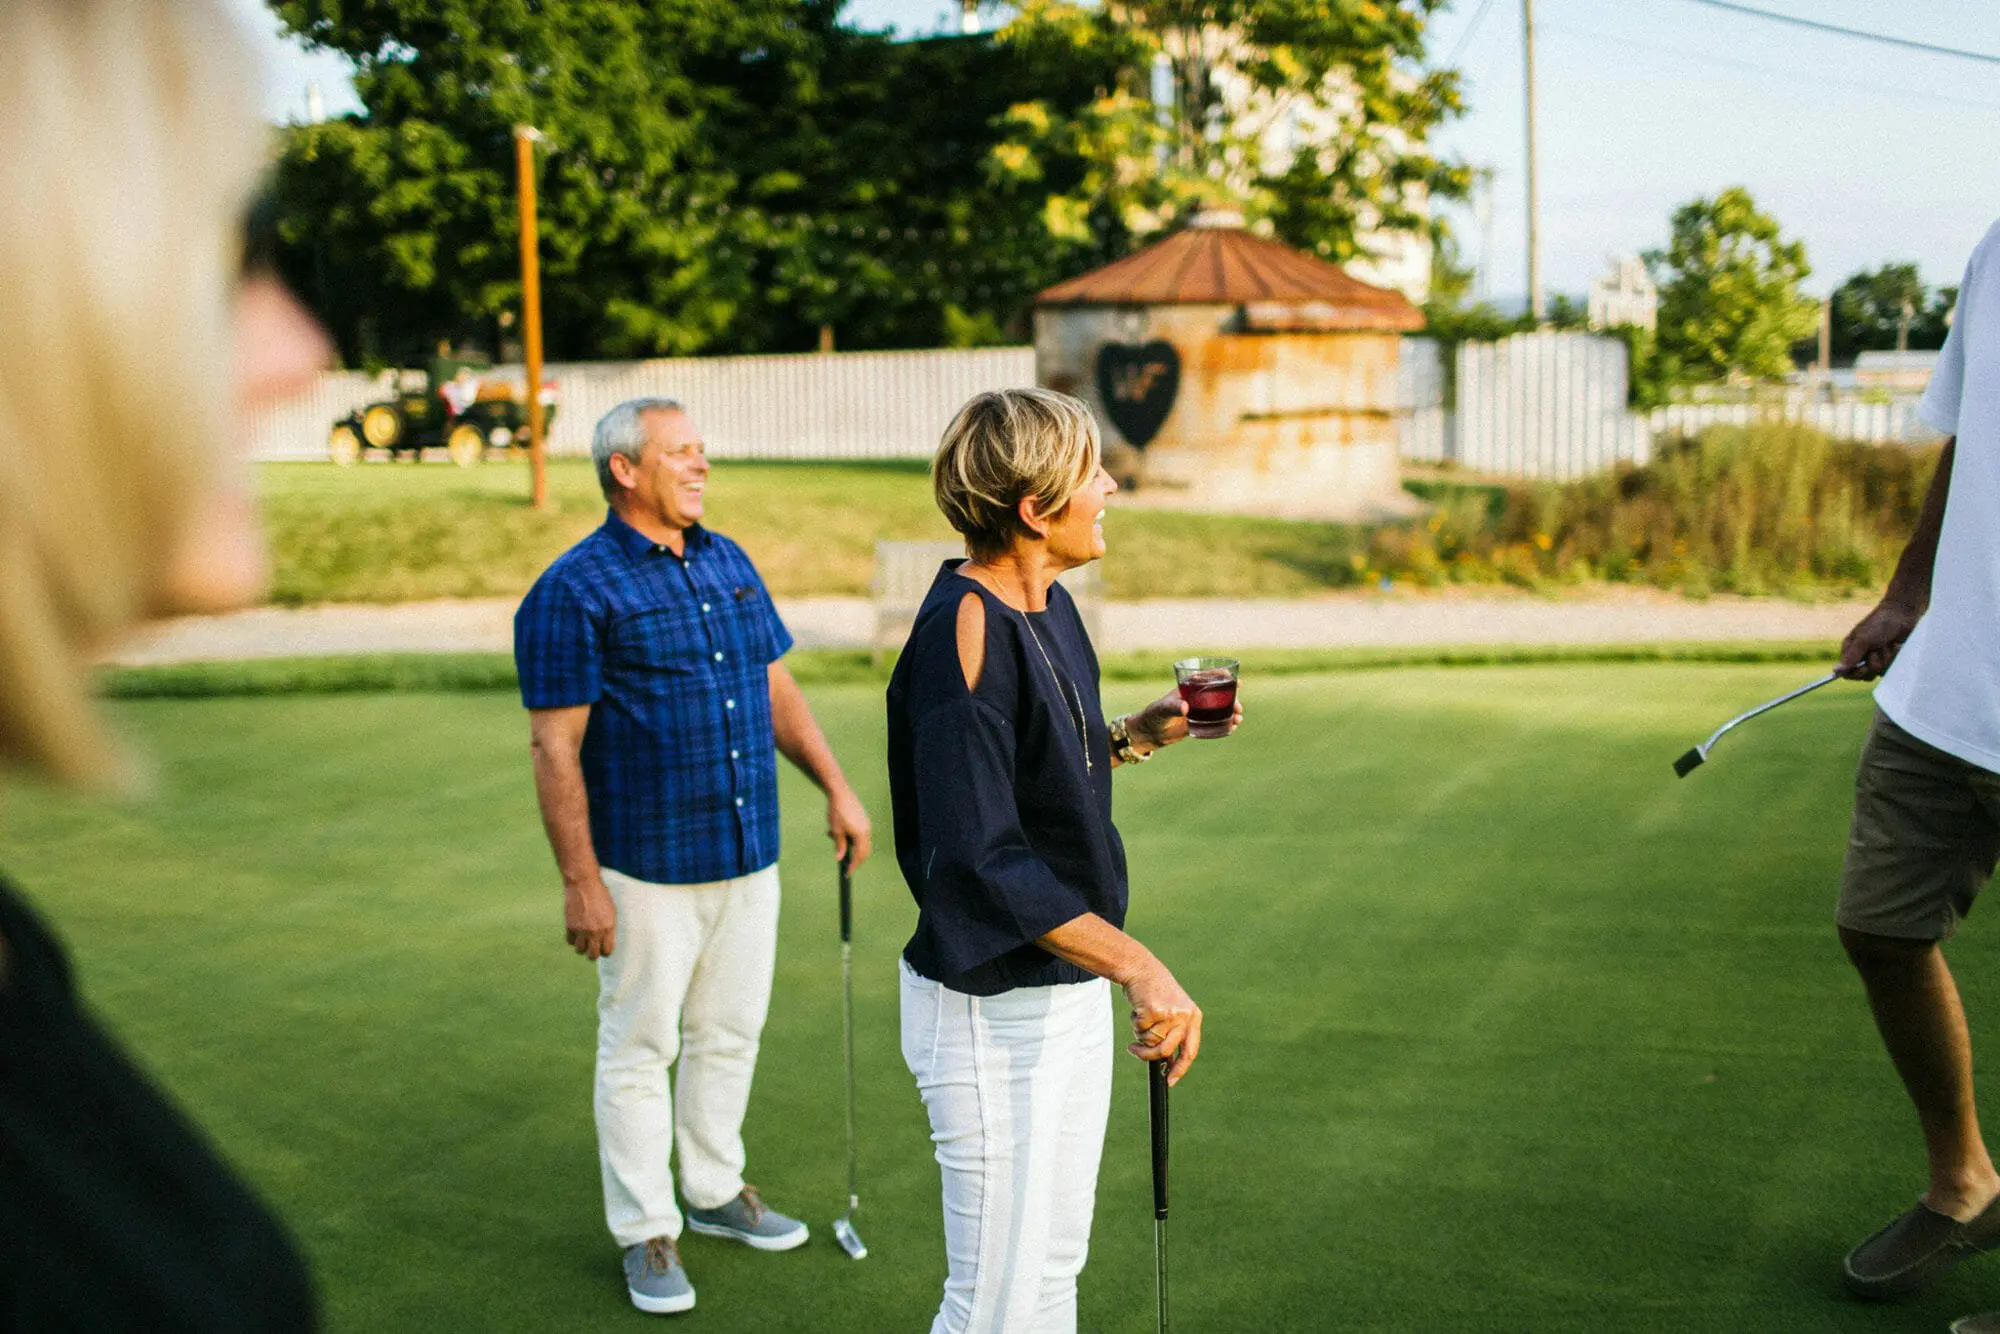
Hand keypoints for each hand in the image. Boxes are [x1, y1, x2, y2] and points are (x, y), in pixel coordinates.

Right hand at [565, 878, 616, 960]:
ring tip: (583, 941)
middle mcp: (595, 931)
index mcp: (608, 927)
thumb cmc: (600, 895)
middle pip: (593, 955)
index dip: (605, 951)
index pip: (607, 951)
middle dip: (593, 953)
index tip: (603, 948)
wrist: (583, 883)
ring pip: (580, 951)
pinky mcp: (570, 926)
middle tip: (592, 948)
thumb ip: (609, 927)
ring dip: (582, 947)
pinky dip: (573, 939)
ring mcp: (581, 930)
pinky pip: (570, 942)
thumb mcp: (611, 910)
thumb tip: (606, 941)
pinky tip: (576, 933)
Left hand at [827, 785, 872, 869]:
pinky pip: (860, 833)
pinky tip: (839, 831)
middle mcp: (867, 830)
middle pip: (865, 851)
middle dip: (856, 859)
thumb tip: (839, 858)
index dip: (853, 866)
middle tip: (847, 866)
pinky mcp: (863, 819)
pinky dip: (852, 838)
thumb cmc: (837, 811)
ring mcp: (866, 824)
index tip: (847, 873)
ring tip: (834, 837)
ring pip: (862, 842)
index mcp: (861, 834)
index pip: (860, 856)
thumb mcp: (836, 831)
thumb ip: (839, 846)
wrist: (840, 792)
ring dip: (852, 846)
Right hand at [1123, 958, 1201, 1084]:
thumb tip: (1167, 1064)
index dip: (1180, 1069)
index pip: (1190, 1051)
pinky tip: (1137, 1008)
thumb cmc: (1155, 993)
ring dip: (1139, 1033)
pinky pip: (1139, 1029)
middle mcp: (1185, 1016)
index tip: (1170, 1081)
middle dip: (1148, 1054)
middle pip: (1166, 1050)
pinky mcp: (1154, 1010)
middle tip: (1134, 1050)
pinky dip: (1134, 1022)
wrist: (1142, 968)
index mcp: (1193, 1017)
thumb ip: (1174, 1034)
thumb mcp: (1173, 1011)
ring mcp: (1170, 1013)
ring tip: (1139, 1017)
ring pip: (1150, 1041)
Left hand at [1131, 685, 1243, 749]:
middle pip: (1220, 692)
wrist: (1151, 732)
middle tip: (1238, 707)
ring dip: (1232, 711)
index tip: (1236, 681)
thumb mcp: (1163, 709)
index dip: (1224, 676)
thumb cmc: (1154, 715)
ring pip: (1221, 707)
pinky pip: (1217, 721)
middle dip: (1232, 698)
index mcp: (1189, 686)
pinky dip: (1226, 722)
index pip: (1209, 676)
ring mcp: (1200, 709)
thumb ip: (1173, 707)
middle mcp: (1197, 696)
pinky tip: (1232, 727)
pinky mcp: (1200, 722)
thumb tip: (1185, 708)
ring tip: (1238, 719)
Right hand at [1839, 598, 1922, 680]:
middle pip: (1865, 675)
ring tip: (1888, 644)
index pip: (1847, 672)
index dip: (1855, 674)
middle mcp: (1863, 657)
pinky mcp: (1891, 659)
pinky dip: (1896, 656)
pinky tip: (1897, 645)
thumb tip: (1835, 671)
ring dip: (1886, 657)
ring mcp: (1878, 658)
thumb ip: (1851, 656)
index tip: (1864, 668)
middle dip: (1873, 663)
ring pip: (1880, 671)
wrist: (1902, 614)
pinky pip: (1892, 667)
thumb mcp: (1863, 640)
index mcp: (1851, 651)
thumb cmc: (1879, 623)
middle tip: (1876, 651)